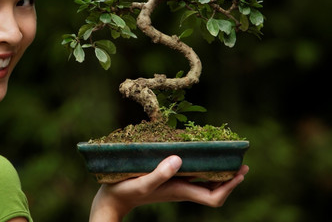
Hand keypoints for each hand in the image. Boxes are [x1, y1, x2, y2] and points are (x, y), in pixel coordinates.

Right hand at [89, 155, 248, 221]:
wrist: (111, 200)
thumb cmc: (125, 191)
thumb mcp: (142, 182)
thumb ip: (160, 173)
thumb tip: (179, 160)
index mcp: (180, 191)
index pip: (214, 197)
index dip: (230, 187)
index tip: (240, 172)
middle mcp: (181, 188)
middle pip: (213, 189)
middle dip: (228, 178)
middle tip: (240, 161)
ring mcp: (174, 184)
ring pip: (203, 181)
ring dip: (216, 170)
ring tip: (225, 155)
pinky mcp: (166, 178)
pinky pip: (191, 173)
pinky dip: (200, 165)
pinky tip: (197, 152)